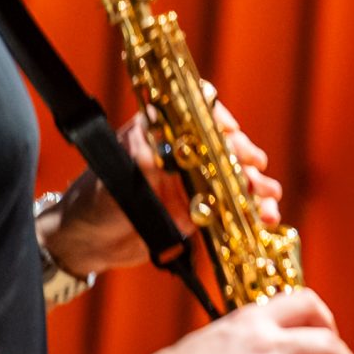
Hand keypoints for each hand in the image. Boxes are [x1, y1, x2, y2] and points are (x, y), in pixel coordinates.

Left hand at [42, 91, 282, 274]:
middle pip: (225, 145)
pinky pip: (233, 208)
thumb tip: (175, 147)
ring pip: (236, 177)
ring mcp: (192, 182)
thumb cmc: (95, 198)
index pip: (197, 111)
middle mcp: (181, 154)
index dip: (218, 117)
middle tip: (255, 168)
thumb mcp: (121, 173)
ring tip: (267, 198)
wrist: (86, 243)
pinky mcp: (200, 211)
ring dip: (257, 186)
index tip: (231, 132)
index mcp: (160, 133)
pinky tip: (265, 218)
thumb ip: (149, 158)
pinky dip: (253, 212)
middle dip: (246, 155)